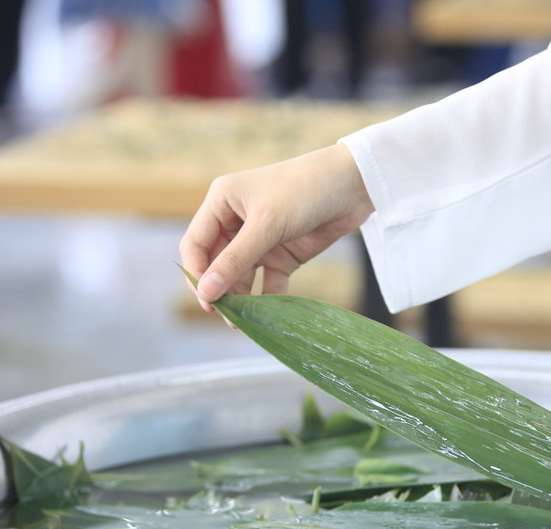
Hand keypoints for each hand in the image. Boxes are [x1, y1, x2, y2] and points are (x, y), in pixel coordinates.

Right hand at [179, 143, 374, 311]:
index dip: (197, 274)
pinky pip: (267, 282)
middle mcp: (236, 221)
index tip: (207, 301)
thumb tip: (206, 292)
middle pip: (216, 263)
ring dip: (240, 298)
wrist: (355, 184)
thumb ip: (236, 260)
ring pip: (241, 276)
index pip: (195, 244)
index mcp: (222, 203)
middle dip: (218, 289)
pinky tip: (267, 314)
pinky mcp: (283, 254)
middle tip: (225, 316)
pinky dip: (266, 297)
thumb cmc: (304, 190)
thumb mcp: (267, 225)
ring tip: (243, 322)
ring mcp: (260, 239)